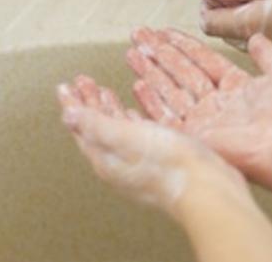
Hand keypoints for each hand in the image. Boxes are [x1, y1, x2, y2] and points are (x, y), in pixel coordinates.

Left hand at [56, 74, 249, 217]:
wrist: (207, 187)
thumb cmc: (169, 164)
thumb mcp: (126, 136)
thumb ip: (96, 124)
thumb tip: (69, 115)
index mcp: (106, 159)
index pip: (80, 127)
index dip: (72, 103)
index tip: (65, 86)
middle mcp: (118, 164)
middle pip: (94, 128)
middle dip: (87, 103)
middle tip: (82, 83)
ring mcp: (137, 164)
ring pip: (114, 131)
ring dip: (106, 109)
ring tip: (103, 92)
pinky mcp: (157, 161)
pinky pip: (134, 135)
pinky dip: (128, 118)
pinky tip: (134, 113)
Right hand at [124, 28, 271, 181]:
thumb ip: (267, 54)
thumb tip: (257, 37)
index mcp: (237, 87)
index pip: (202, 60)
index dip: (182, 44)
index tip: (165, 31)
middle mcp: (218, 104)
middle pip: (181, 72)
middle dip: (159, 52)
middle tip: (139, 34)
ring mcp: (205, 121)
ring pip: (170, 90)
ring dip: (150, 70)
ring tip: (132, 52)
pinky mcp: (195, 137)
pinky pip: (166, 117)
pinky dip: (151, 101)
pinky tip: (138, 84)